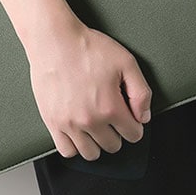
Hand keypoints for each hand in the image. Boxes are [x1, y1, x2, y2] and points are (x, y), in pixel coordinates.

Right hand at [26, 20, 152, 160]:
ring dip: (97, 143)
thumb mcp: (126, 62)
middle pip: (113, 146)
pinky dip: (75, 146)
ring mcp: (69, 123)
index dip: (135, 125)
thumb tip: (143, 116)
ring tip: (96, 126)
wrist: (55, 40)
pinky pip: (67, 151)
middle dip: (117, 133)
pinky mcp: (52, 122)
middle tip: (111, 117)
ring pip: (91, 153)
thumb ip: (141, 92)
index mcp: (110, 107)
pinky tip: (79, 132)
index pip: (133, 134)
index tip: (129, 117)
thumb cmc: (88, 48)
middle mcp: (90, 120)